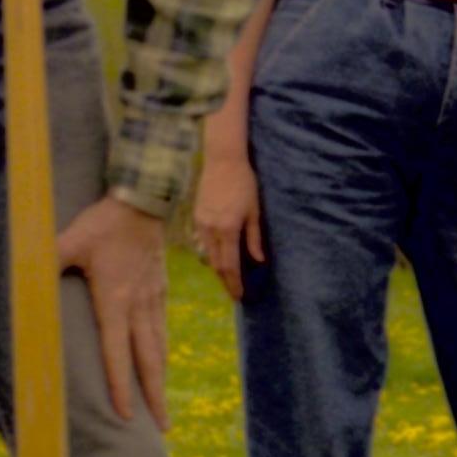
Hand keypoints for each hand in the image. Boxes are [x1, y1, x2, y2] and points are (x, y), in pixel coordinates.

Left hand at [57, 194, 170, 428]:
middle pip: (148, 361)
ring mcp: (153, 299)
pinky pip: (161, 330)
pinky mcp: (159, 291)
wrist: (142, 202)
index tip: (126, 415)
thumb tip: (18, 277)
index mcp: (116, 300)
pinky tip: (160, 364)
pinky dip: (161, 354)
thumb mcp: (68, 241)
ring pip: (159, 348)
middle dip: (154, 396)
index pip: (117, 352)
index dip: (121, 386)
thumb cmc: (102, 224)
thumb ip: (45, 262)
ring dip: (160, 380)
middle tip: (161, 428)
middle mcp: (138, 306)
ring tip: (163, 408)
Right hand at [191, 138, 262, 303]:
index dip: (234, 283)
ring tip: (229, 279)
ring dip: (218, 269)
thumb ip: (255, 237)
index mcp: (228, 229)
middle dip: (226, 281)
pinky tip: (220, 257)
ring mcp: (201, 223)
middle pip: (216, 264)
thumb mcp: (255, 211)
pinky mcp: (197, 217)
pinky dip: (211, 253)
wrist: (223, 160)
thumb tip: (259, 261)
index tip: (240, 296)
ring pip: (208, 255)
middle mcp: (211, 229)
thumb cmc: (244, 183)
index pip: (230, 265)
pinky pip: (203, 242)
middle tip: (235, 293)